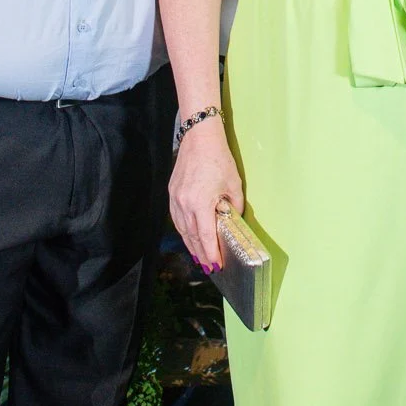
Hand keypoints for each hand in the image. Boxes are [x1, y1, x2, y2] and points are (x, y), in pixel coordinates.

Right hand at [168, 119, 241, 271]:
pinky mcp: (171, 193)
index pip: (205, 236)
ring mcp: (175, 199)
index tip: (216, 266)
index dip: (211, 253)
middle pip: (191, 236)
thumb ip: (234, 206)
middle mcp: (184, 204)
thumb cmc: (219, 159)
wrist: (199, 138)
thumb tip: (234, 220)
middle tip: (210, 268)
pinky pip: (176, 218)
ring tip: (200, 257)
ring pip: (181, 229)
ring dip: (191, 244)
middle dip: (201, 254)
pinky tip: (189, 236)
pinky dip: (183, 230)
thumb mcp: (234, 184)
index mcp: (200, 203)